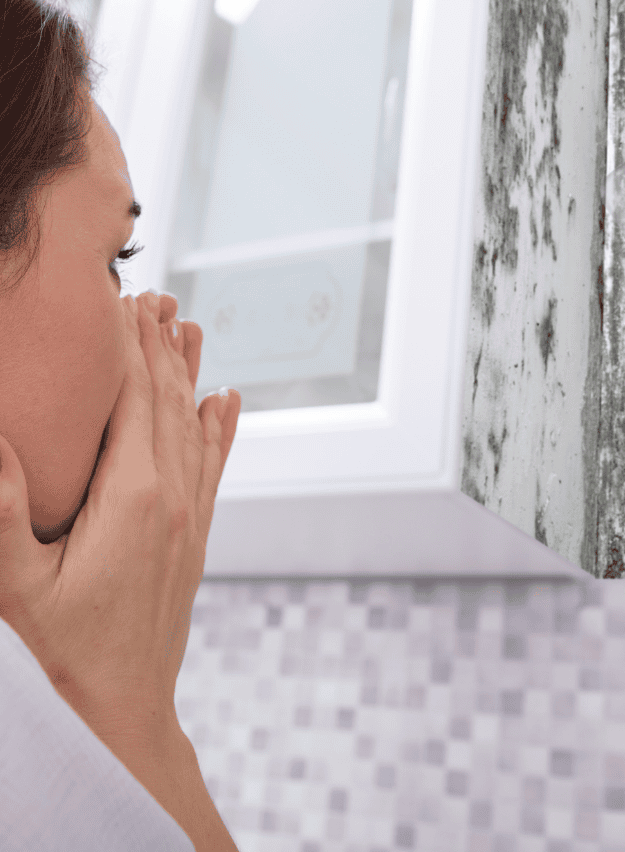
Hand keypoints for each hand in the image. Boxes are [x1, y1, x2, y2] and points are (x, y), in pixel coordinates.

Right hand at [0, 290, 239, 747]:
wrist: (125, 702)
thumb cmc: (63, 646)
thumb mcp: (18, 581)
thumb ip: (5, 510)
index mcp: (132, 497)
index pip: (134, 402)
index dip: (129, 349)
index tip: (125, 301)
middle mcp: (172, 495)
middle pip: (169, 402)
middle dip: (161, 346)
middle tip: (157, 296)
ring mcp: (191, 513)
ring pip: (195, 425)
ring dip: (191, 373)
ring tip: (191, 327)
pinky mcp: (197, 531)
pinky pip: (213, 464)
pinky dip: (221, 426)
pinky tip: (227, 399)